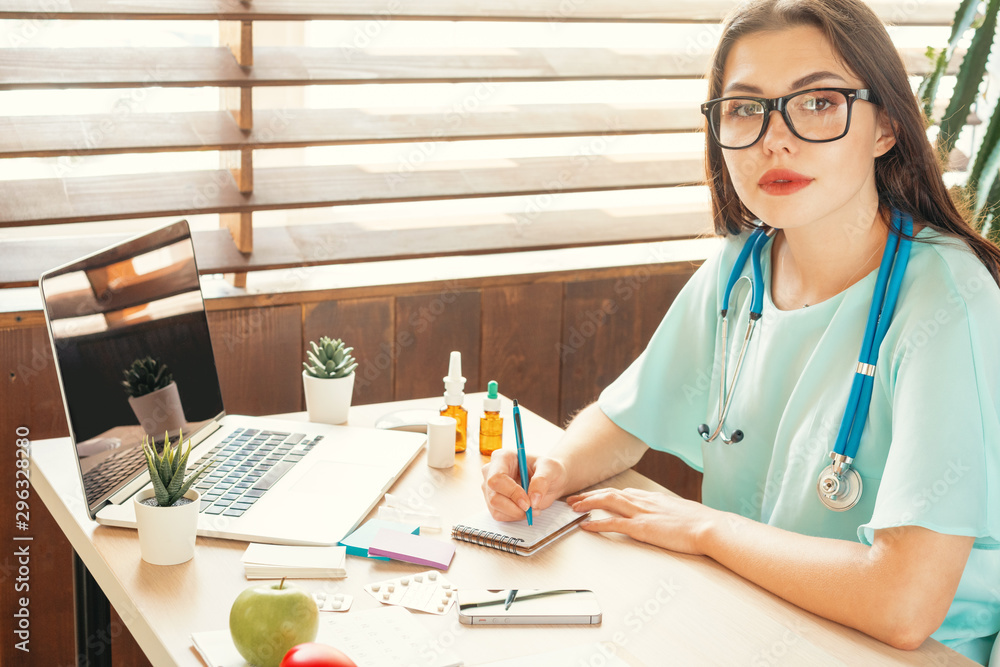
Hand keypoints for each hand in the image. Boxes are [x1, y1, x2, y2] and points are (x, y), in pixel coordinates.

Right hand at [481, 449, 567, 521]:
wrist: (550, 481)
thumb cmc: (548, 470)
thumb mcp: (550, 469)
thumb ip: (542, 481)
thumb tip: (533, 499)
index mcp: (502, 457)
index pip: (497, 478)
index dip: (511, 492)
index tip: (528, 502)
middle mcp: (491, 472)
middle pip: (494, 496)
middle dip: (514, 507)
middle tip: (532, 508)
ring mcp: (490, 488)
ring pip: (496, 508)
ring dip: (517, 513)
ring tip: (533, 507)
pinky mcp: (493, 502)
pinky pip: (499, 515)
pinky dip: (515, 516)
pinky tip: (526, 509)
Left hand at [567, 487, 715, 555]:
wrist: (709, 527)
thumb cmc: (700, 523)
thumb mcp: (679, 511)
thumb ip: (666, 511)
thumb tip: (662, 517)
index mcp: (652, 497)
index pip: (622, 492)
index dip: (604, 493)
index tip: (593, 496)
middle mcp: (644, 501)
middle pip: (609, 493)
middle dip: (589, 495)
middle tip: (573, 499)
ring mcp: (641, 513)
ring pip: (607, 502)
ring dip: (587, 504)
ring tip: (573, 508)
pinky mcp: (641, 528)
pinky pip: (612, 523)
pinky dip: (596, 523)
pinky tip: (585, 525)